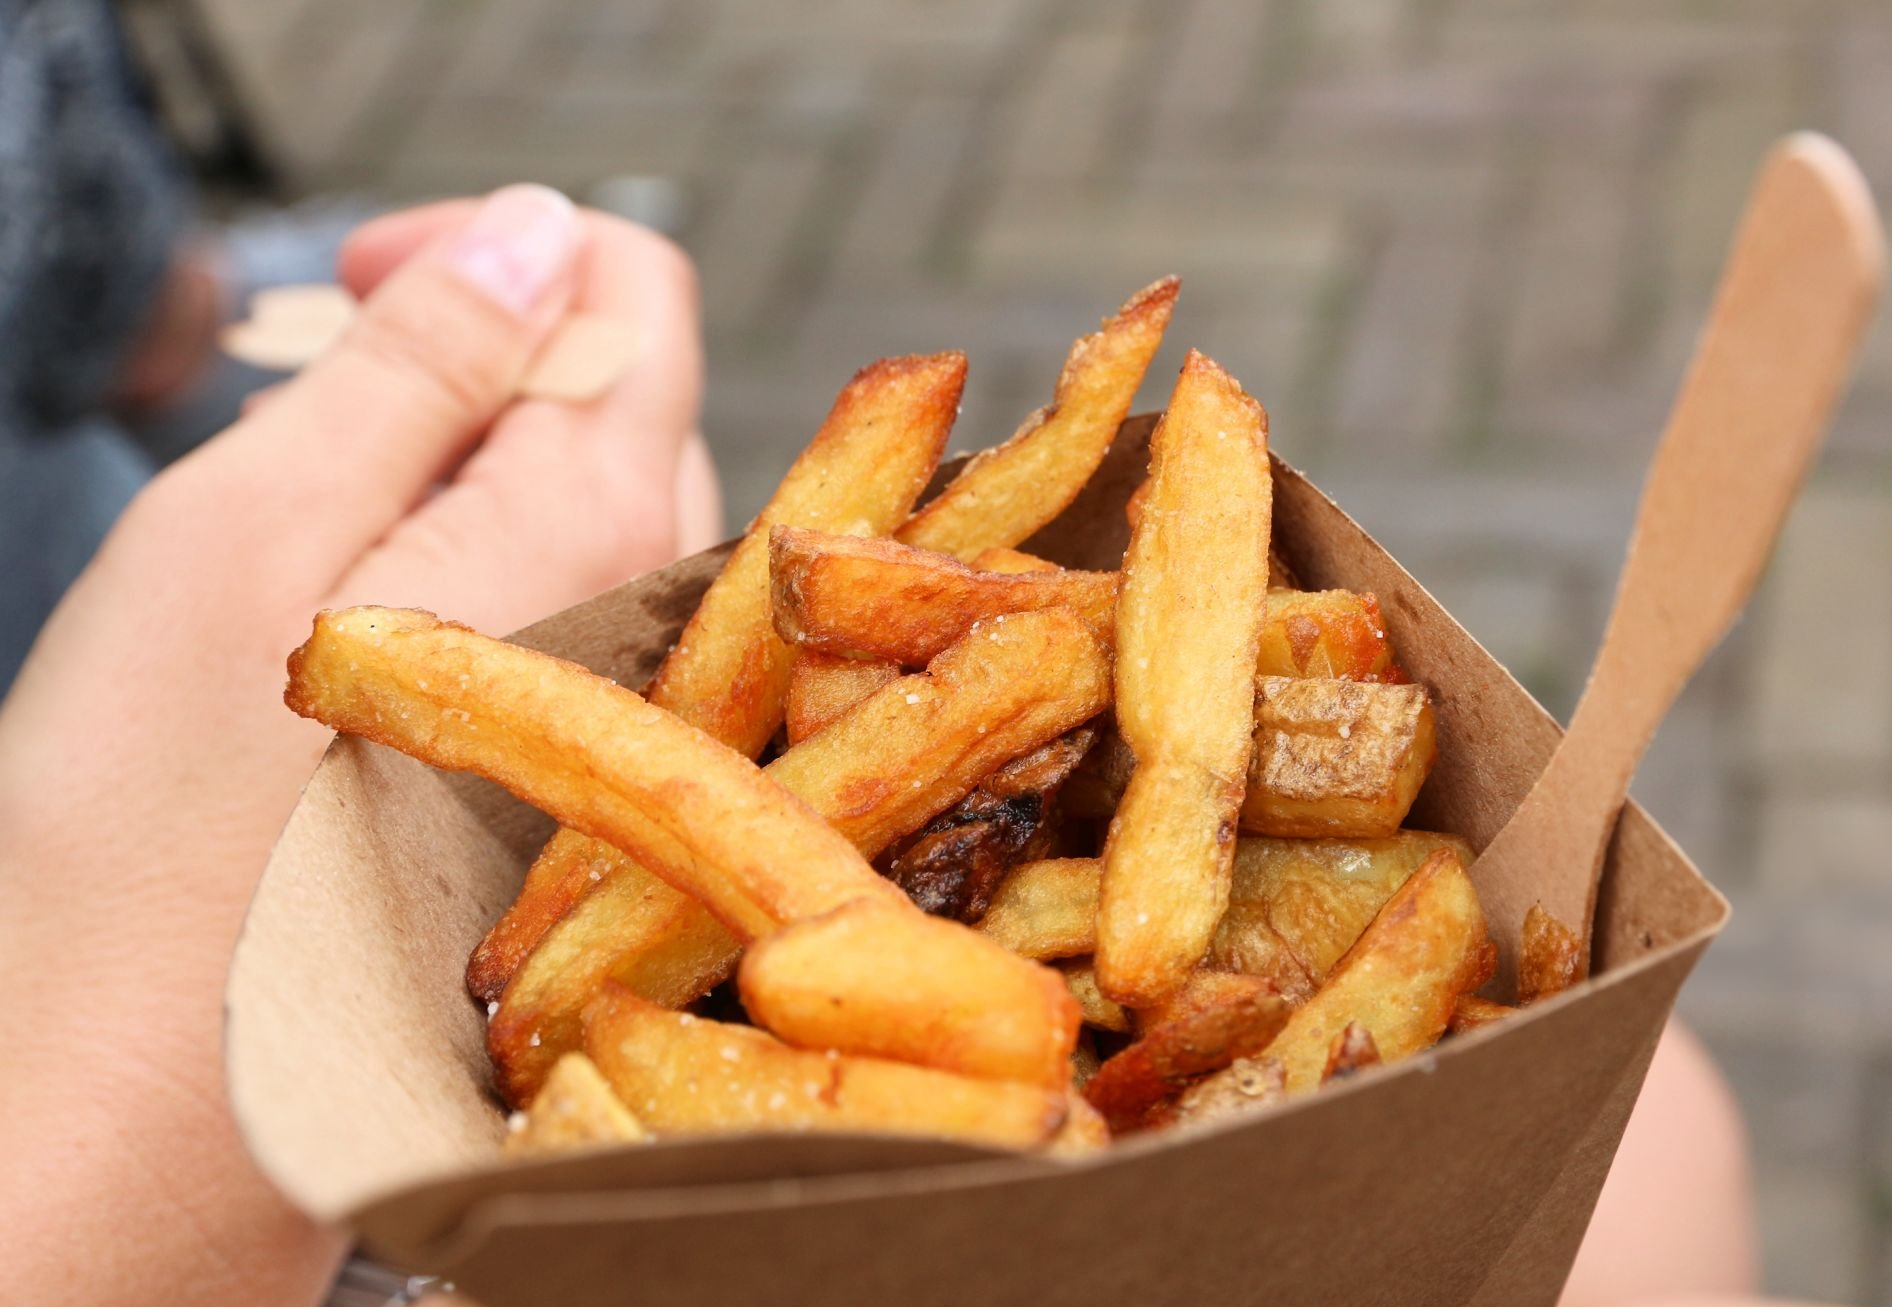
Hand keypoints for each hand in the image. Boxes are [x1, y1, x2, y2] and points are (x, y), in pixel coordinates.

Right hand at [0, 185, 717, 1304]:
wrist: (146, 1102)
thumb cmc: (158, 819)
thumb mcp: (256, 527)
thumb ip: (423, 365)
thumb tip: (541, 231)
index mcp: (598, 528)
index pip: (639, 296)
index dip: (504, 253)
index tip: (368, 279)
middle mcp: (660, 622)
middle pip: (624, 404)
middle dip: (483, 366)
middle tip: (319, 404)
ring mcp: (639, 719)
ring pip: (600, 518)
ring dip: (473, 475)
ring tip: (320, 537)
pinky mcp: (589, 791)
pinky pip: (580, 625)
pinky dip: (486, 578)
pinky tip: (369, 638)